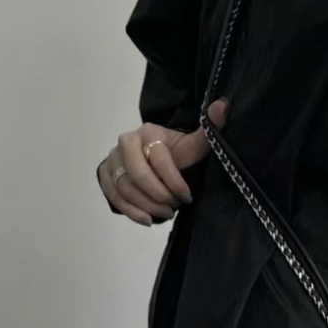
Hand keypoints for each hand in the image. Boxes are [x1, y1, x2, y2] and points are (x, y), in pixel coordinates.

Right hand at [97, 99, 226, 226]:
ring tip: (165, 214)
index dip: (173, 181)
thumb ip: (207, 133)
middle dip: (158, 196)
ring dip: (145, 206)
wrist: (153, 156)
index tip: (187, 197)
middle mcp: (125, 141)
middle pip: (137, 175)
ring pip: (124, 187)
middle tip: (173, 208)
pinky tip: (147, 220)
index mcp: (148, 132)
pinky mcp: (105, 173)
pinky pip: (112, 195)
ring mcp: (112, 158)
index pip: (158, 159)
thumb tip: (222, 107)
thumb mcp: (192, 145)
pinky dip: (130, 210)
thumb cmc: (176, 153)